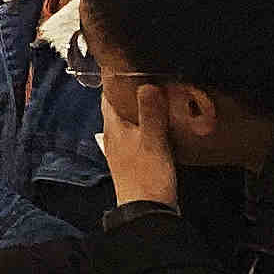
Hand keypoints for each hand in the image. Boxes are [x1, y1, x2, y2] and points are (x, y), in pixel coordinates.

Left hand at [95, 67, 178, 207]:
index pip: (108, 96)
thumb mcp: (152, 142)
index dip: (114, 79)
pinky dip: (150, 124)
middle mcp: (115, 136)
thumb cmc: (147, 176)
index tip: (127, 61)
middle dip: (131, 91)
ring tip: (160, 93)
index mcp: (114, 128)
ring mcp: (125, 149)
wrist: (147, 213)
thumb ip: (150, 114)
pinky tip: (165, 122)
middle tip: (150, 74)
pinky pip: (141, 134)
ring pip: (131, 120)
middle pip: (120, 107)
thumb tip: (147, 84)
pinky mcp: (138, 160)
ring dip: (142, 108)